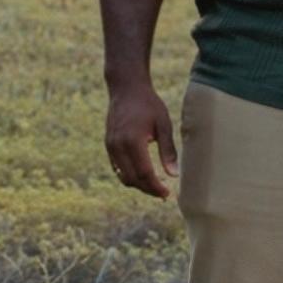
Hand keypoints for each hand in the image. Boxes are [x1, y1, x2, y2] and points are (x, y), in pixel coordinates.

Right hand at [104, 83, 179, 199]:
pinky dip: (129, 175)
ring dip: (138, 184)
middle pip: (132, 179)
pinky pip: (117, 167)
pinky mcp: (108, 145)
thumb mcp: (163, 124)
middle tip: (163, 193)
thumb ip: (168, 151)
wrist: (126, 88)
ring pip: (123, 176)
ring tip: (154, 185)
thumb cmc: (148, 104)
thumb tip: (174, 175)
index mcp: (133, 141)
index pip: (144, 174)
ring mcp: (110, 146)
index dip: (156, 187)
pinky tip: (142, 175)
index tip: (168, 193)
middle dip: (147, 189)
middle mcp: (118, 146)